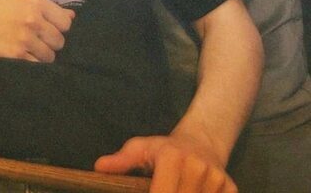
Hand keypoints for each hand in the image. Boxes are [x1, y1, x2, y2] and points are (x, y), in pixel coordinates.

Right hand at [0, 0, 74, 62]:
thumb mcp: (17, 1)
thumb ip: (46, 8)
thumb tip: (72, 17)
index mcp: (34, 1)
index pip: (65, 21)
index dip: (58, 28)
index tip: (48, 29)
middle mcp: (33, 18)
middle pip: (60, 40)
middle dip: (50, 43)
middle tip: (35, 41)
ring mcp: (25, 38)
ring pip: (50, 56)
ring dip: (42, 56)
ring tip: (27, 50)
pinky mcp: (16, 55)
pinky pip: (37, 66)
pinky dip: (32, 64)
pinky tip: (21, 57)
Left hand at [94, 134, 236, 192]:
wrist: (201, 142)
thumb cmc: (164, 148)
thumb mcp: (140, 148)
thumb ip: (122, 160)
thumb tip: (99, 167)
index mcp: (172, 158)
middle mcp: (196, 167)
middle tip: (159, 190)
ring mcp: (217, 179)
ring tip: (176, 187)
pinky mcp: (231, 188)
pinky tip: (193, 191)